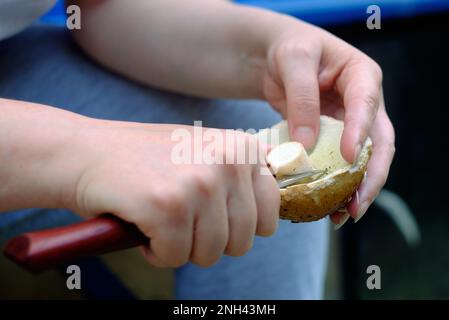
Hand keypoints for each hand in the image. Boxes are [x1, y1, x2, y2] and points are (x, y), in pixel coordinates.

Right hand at [64, 120, 278, 266]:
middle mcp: (228, 161)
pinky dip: (156, 251)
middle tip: (178, 216)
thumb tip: (274, 208)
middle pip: (241, 241)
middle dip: (207, 240)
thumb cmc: (146, 160)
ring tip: (159, 216)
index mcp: (243, 148)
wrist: (85, 152)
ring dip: (181, 245)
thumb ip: (241, 175)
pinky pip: (175, 257)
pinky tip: (142, 223)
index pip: (270, 214)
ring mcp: (200, 183)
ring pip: (210, 253)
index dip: (237, 226)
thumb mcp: (204, 153)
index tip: (211, 215)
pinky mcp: (169, 206)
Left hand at [261, 20, 394, 222]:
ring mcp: (350, 123)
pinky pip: (338, 164)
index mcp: (361, 76)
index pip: (367, 105)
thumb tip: (306, 143)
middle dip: (371, 176)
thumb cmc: (288, 49)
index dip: (360, 133)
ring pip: (363, 160)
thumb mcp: (294, 62)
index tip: (348, 158)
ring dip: (356, 188)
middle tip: (357, 205)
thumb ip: (302, 98)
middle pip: (378, 143)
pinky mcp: (332, 138)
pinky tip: (327, 205)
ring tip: (344, 215)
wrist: (275, 58)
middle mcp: (363, 103)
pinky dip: (334, 184)